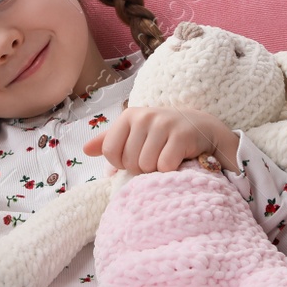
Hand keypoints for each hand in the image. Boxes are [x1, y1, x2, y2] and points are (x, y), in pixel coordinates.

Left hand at [82, 105, 238, 174]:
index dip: (120, 164)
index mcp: (128, 115)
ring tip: (165, 158)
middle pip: (128, 161)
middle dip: (140, 168)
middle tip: (154, 158)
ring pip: (146, 165)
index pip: (109, 151)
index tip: (133, 160)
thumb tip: (85, 150)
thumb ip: (109, 141)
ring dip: (156, 170)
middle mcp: (144, 116)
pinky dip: (170, 170)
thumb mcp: (135, 133)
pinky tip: (177, 160)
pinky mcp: (182, 135)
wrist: (201, 129)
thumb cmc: (163, 135)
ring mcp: (164, 124)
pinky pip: (164, 166)